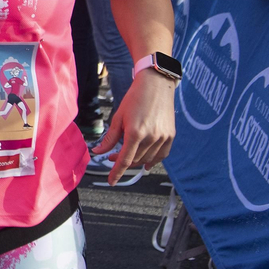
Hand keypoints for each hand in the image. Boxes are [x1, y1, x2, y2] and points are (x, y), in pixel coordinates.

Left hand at [92, 70, 175, 184]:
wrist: (156, 86)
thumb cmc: (134, 99)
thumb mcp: (118, 118)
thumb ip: (110, 138)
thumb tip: (98, 152)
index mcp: (135, 133)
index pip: (125, 160)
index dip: (116, 173)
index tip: (111, 182)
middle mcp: (151, 138)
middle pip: (135, 160)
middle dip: (122, 162)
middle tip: (112, 156)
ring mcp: (163, 138)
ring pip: (147, 159)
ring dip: (135, 161)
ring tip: (125, 154)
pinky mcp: (170, 136)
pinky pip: (161, 155)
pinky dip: (153, 160)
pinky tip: (146, 163)